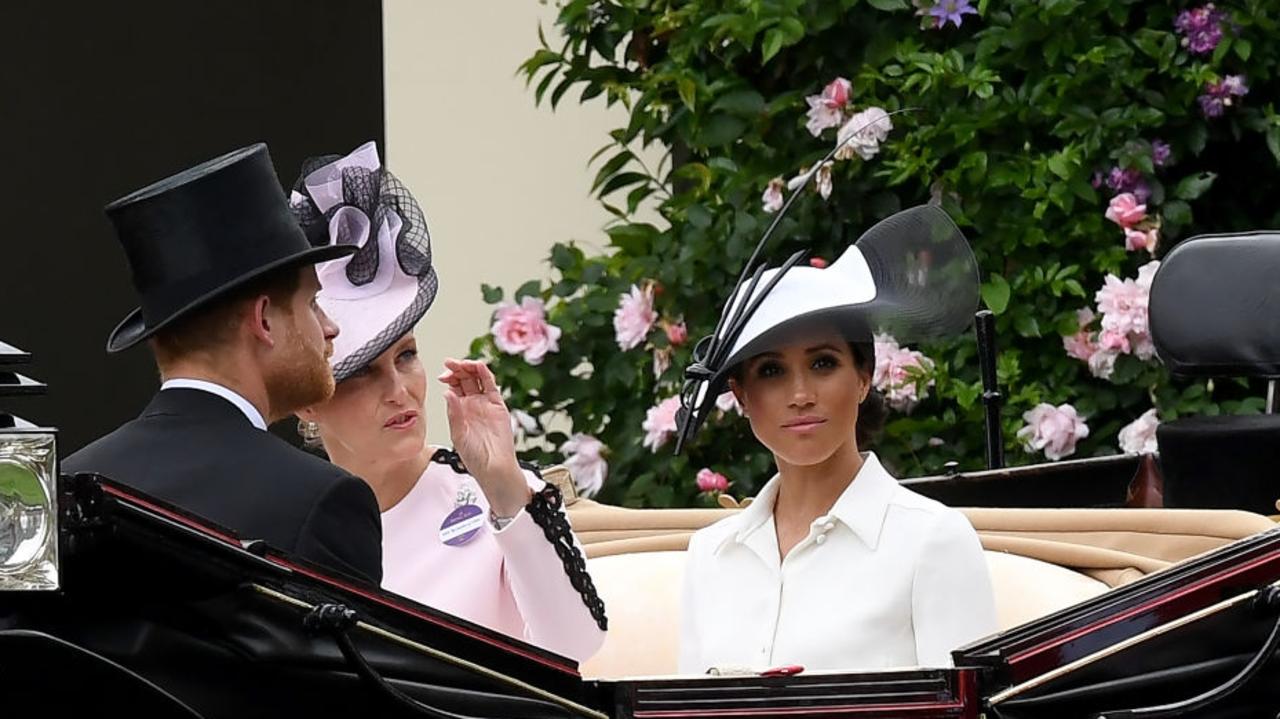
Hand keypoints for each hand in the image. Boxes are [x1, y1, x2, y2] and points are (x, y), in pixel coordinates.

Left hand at [438, 359, 530, 516]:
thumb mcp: (457, 434)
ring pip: (477, 379)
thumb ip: (454, 413)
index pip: (454, 387)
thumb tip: (447, 393)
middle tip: (450, 364)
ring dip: (470, 368)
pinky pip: (491, 386)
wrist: (493, 467)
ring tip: (462, 364)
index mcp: (460, 411)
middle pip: (465, 379)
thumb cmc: (475, 457)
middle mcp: (472, 405)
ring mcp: (485, 403)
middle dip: (457, 369)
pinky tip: (478, 367)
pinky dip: (486, 374)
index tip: (442, 375)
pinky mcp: (498, 405)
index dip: (448, 378)